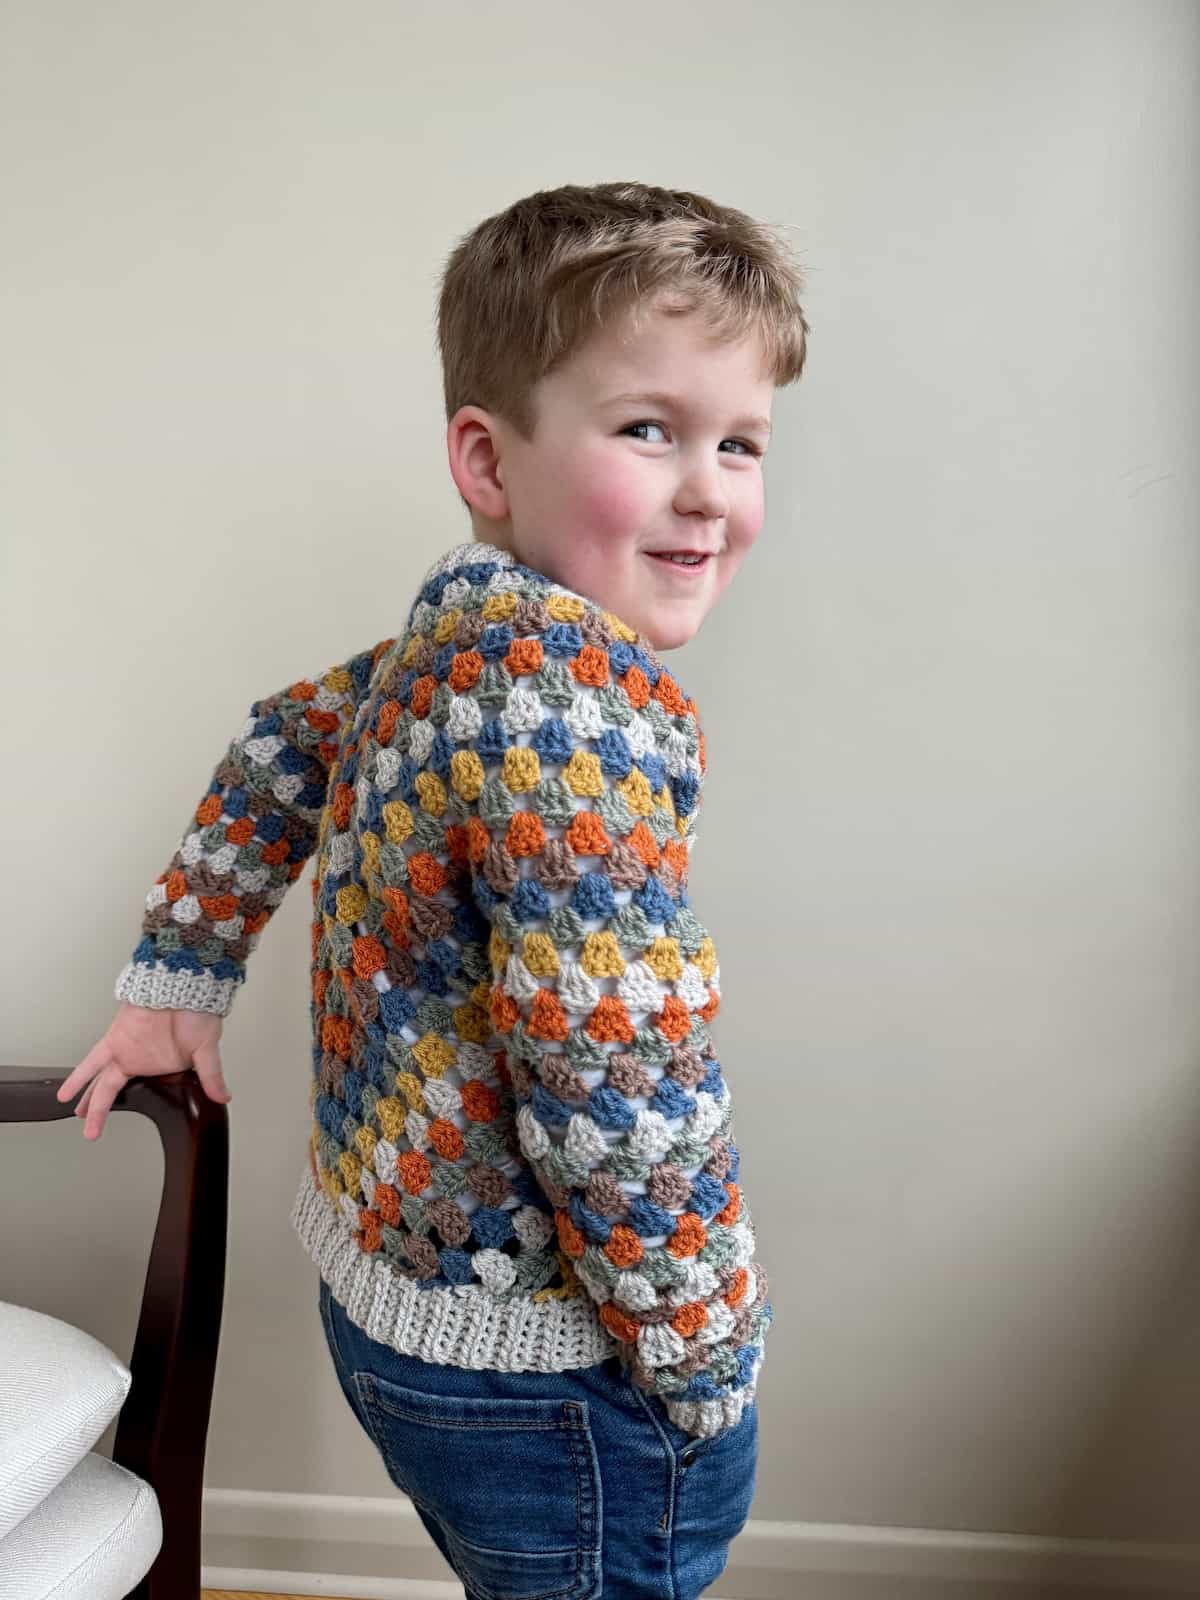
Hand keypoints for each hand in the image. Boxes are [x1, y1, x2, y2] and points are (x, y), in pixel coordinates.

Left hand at [57, 1001, 230, 1140]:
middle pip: (113, 1091)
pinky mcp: (114, 1040)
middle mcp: (139, 1060)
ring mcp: (125, 1051)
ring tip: (75, 1114)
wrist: (182, 985)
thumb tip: (224, 1097)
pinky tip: (65, 1094)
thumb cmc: (197, 1010)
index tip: (123, 1122)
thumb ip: (211, 1076)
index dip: (131, 1104)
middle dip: (100, 1111)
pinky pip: (91, 1062)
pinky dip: (79, 1078)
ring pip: (100, 1082)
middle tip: (91, 1131)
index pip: (140, 1092)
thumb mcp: (206, 1050)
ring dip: (87, 1100)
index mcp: (160, 1065)